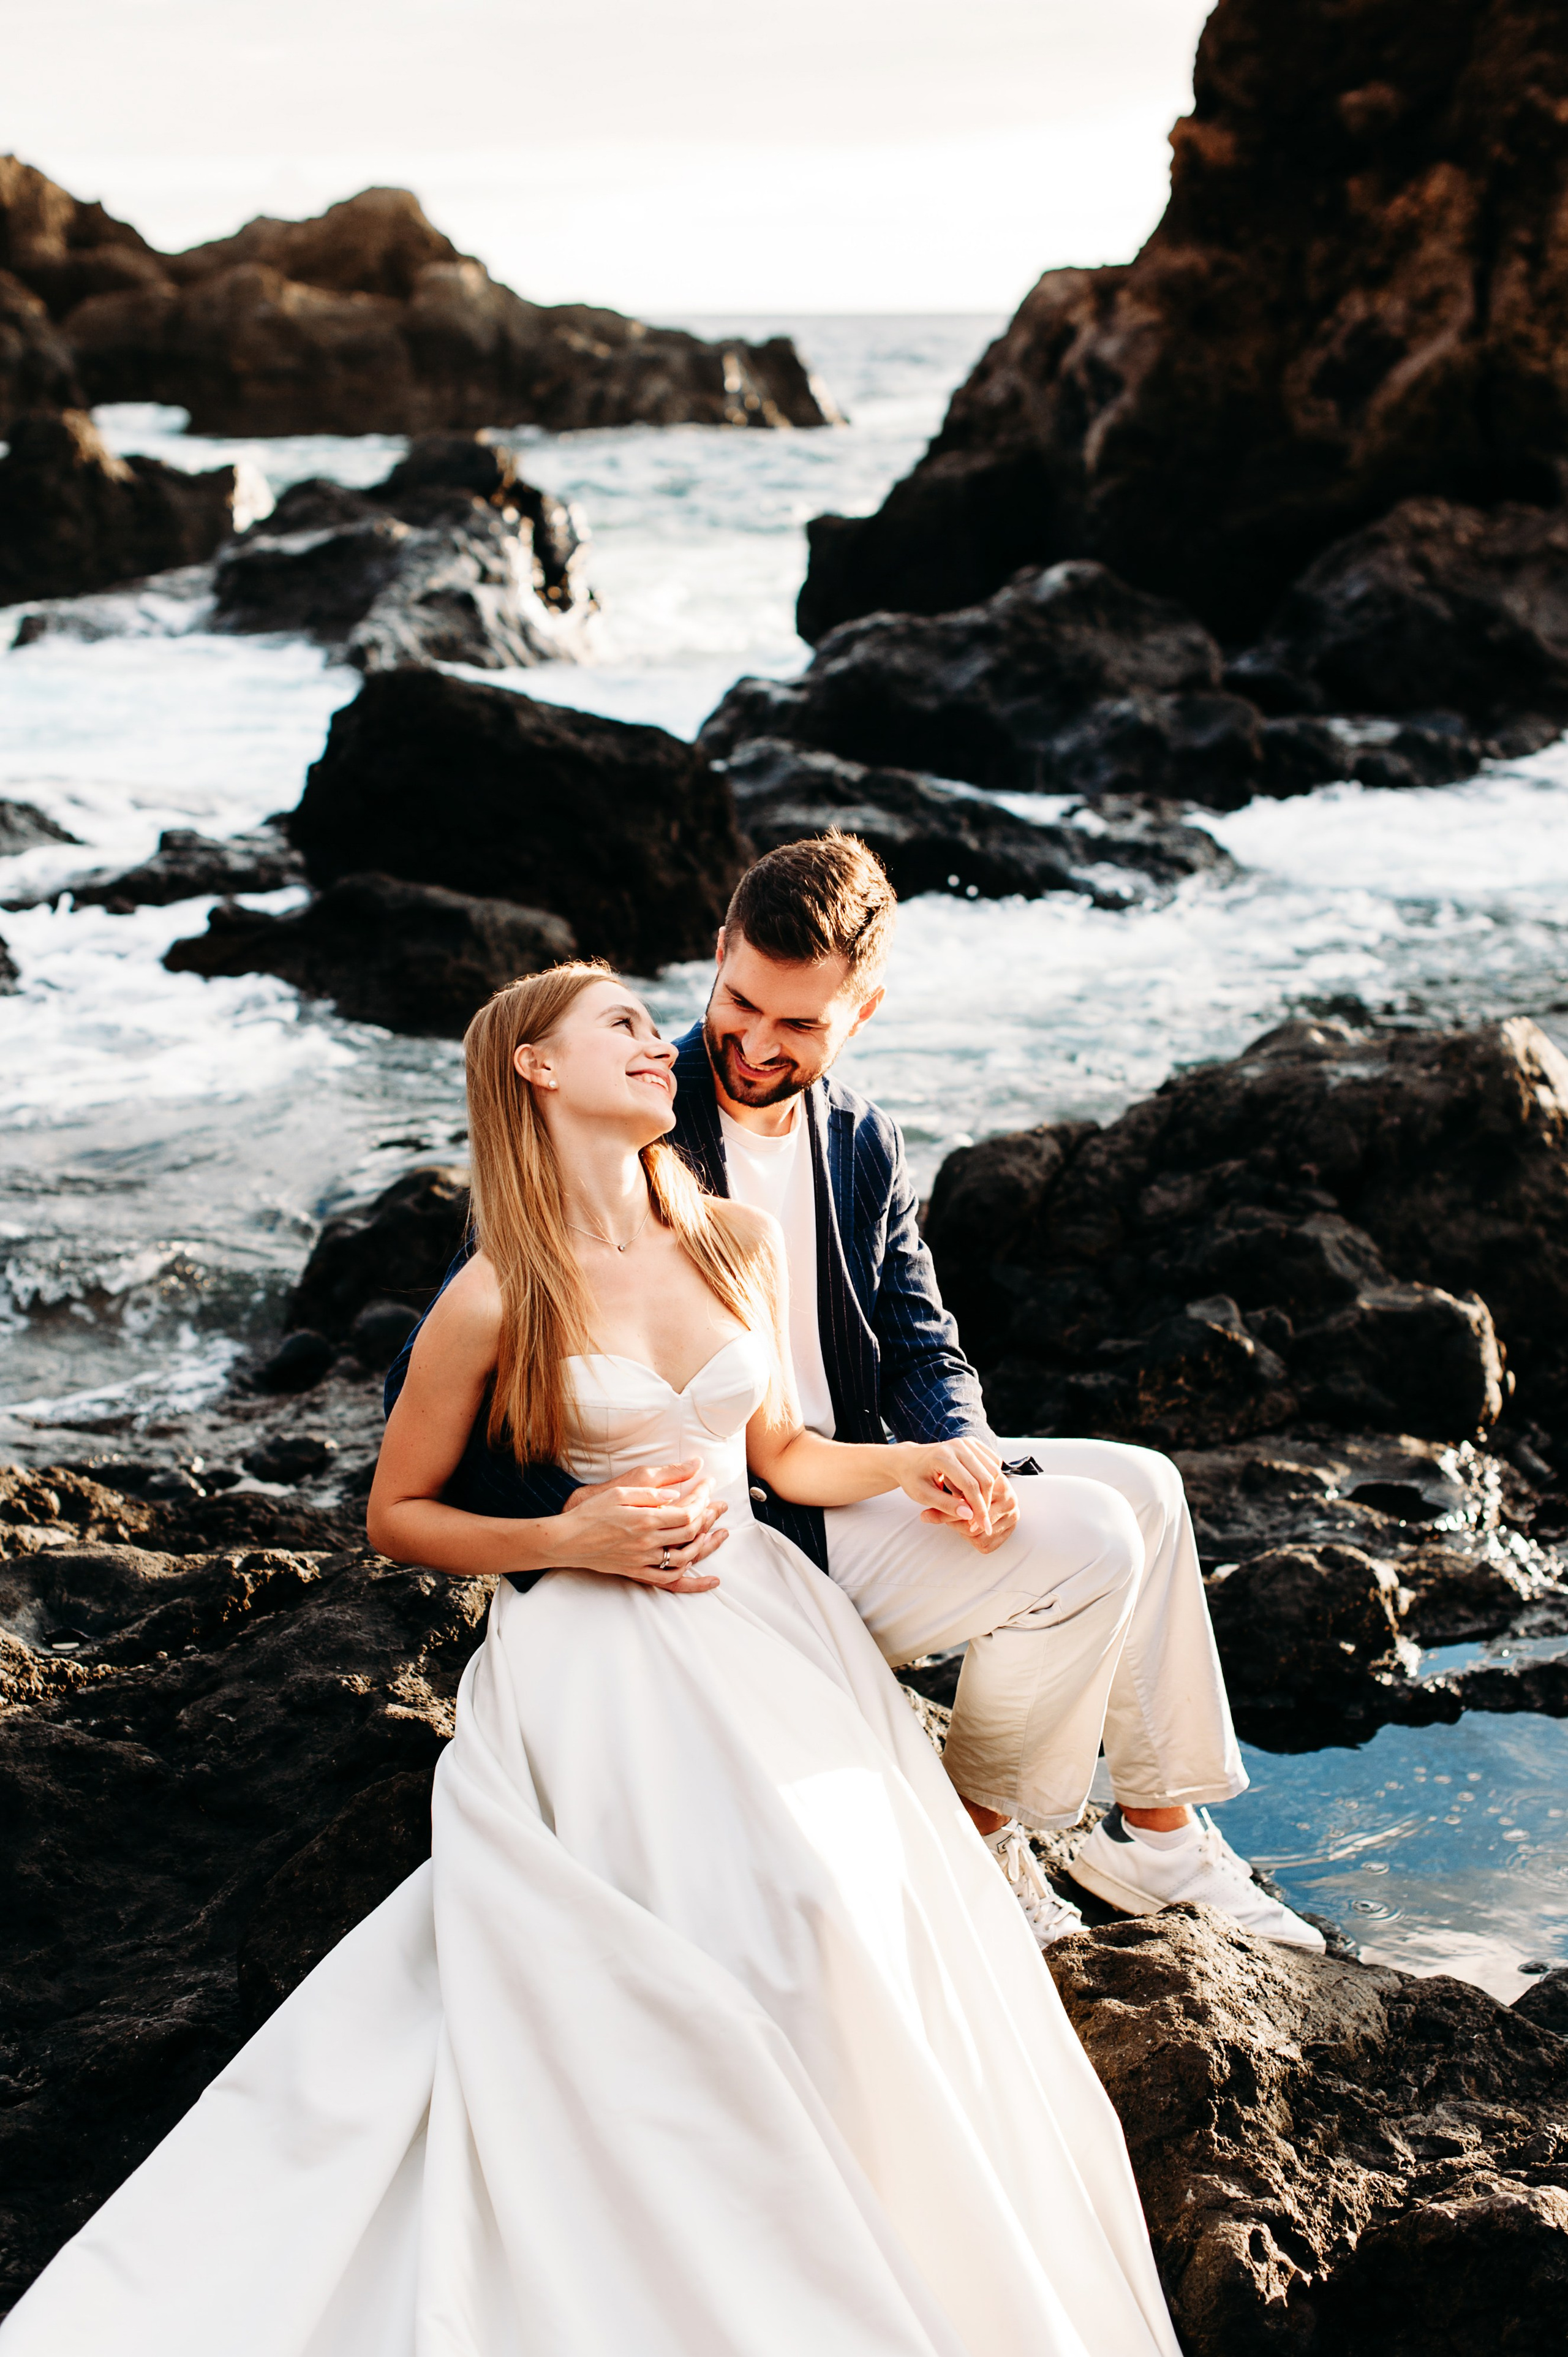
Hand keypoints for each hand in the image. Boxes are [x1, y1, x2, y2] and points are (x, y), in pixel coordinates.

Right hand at [554, 1458, 727, 1590]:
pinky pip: (666, 1578)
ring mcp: (642, 1560)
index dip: (703, 1500)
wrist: (567, 1540)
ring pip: (684, 1557)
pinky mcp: (635, 1571)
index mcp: (645, 1519)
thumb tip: (676, 1493)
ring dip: (704, 1546)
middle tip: (719, 1506)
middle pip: (690, 1534)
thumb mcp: (619, 1492)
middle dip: (710, 1518)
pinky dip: (685, 1574)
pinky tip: (695, 1567)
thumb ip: (650, 1492)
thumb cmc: (591, 1512)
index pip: (687, 1512)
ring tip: (716, 1534)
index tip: (708, 1487)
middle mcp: (647, 1542)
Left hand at [895, 1438, 1017, 1552]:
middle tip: (982, 1522)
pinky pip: (992, 1463)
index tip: (984, 1527)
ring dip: (989, 1493)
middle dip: (986, 1503)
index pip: (970, 1485)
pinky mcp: (973, 1443)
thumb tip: (970, 1516)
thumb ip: (946, 1505)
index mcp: (943, 1457)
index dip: (979, 1508)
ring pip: (993, 1471)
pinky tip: (978, 1491)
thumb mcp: (923, 1496)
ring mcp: (967, 1442)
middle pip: (985, 1478)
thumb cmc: (913, 1479)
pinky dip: (990, 1479)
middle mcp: (958, 1445)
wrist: (909, 1459)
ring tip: (976, 1507)